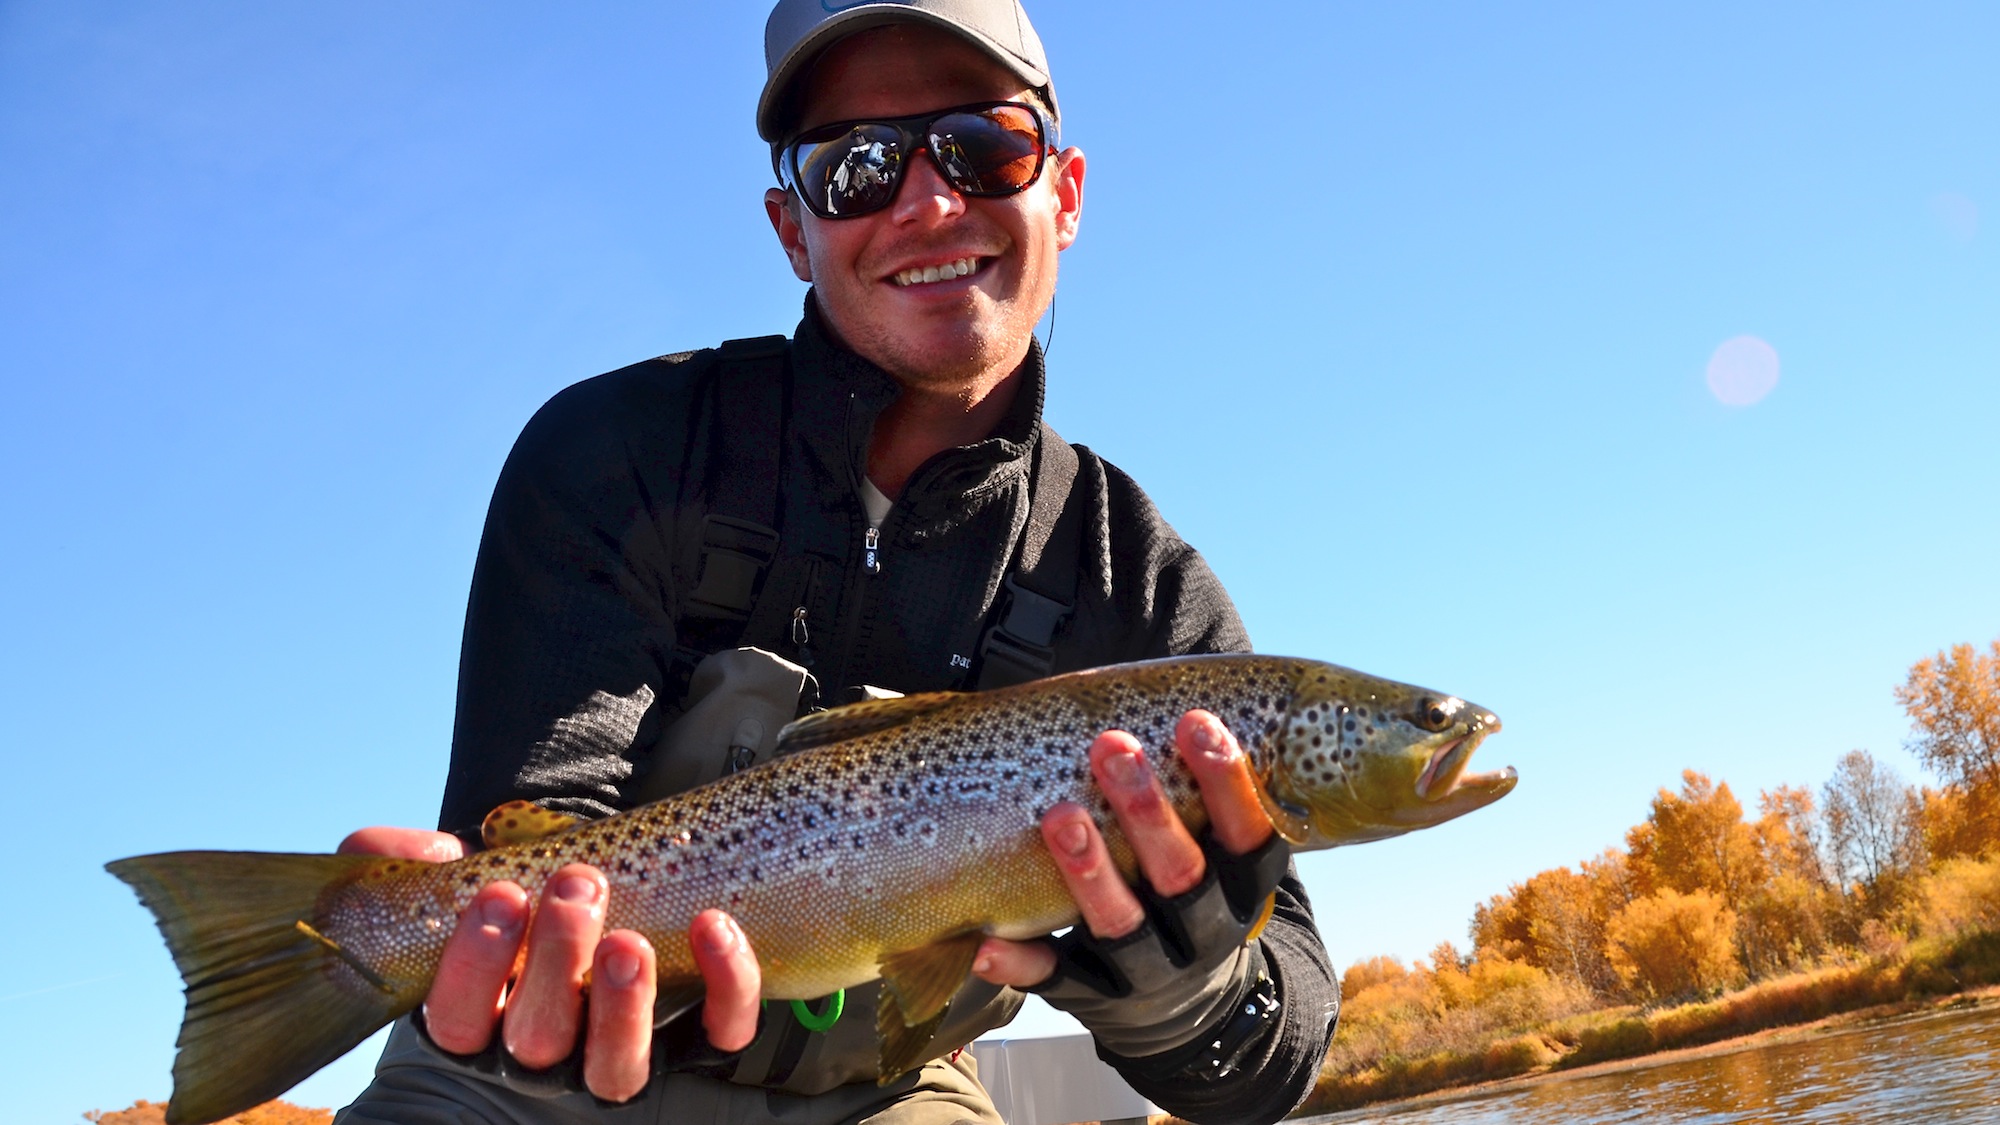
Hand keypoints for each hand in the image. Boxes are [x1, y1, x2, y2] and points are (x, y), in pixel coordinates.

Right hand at [336, 827, 762, 1101]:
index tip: (498, 894)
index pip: (458, 1020)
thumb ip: (417, 865)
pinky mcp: (694, 1040)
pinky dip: (726, 984)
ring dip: (623, 1004)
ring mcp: (618, 1056)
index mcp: (478, 1020)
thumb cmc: (518, 911)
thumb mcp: (457, 886)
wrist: (598, 913)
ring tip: (629, 939)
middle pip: (539, 1039)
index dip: (474, 966)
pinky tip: (716, 925)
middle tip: (576, 888)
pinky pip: (719, 1032)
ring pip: (618, 1066)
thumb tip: (428, 852)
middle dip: (556, 962)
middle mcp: (544, 1055)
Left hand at [971, 709, 1273, 987]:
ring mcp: (1151, 972)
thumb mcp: (1221, 861)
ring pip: (1121, 925)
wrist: (1193, 1014)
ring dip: (1090, 872)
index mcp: (1241, 890)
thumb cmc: (1196, 899)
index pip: (1247, 834)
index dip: (1227, 782)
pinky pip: (1056, 981)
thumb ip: (1201, 803)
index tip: (1197, 723)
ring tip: (1060, 816)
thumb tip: (1170, 704)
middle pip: (1182, 875)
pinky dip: (1023, 964)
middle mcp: (1203, 932)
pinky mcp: (1099, 999)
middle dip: (1148, 813)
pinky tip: (987, 944)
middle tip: (1114, 747)